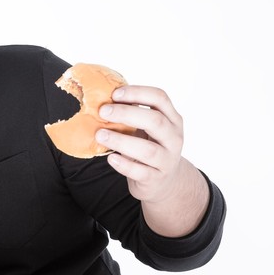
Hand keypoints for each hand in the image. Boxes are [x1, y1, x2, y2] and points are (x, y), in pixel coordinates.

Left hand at [95, 85, 183, 202]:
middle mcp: (173, 138)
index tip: (115, 93)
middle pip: (155, 121)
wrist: (163, 182)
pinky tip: (111, 158)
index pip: (160, 98)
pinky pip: (141, 172)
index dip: (137, 93)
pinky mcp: (156, 179)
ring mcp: (167, 160)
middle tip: (103, 111)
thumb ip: (132, 114)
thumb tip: (103, 98)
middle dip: (127, 114)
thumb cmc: (150, 146)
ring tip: (100, 135)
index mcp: (172, 119)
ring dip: (121, 141)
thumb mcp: (147, 128)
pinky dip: (124, 165)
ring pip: (148, 150)